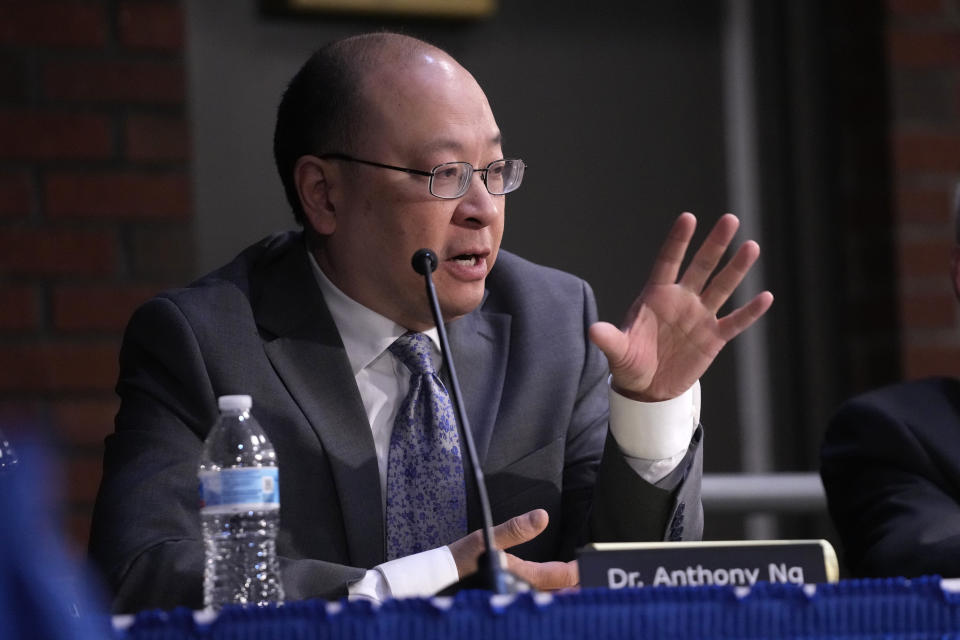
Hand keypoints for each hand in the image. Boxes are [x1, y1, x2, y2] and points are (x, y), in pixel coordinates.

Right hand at [447, 509, 578, 590]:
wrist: (439, 578)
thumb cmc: (462, 559)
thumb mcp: (487, 537)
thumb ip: (516, 528)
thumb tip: (542, 517)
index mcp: (522, 576)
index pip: (560, 576)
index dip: (579, 572)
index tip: (590, 566)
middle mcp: (522, 591)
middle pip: (558, 593)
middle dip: (575, 587)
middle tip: (591, 580)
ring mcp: (514, 597)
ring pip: (547, 598)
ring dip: (562, 592)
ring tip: (576, 586)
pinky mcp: (507, 598)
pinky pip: (534, 600)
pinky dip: (547, 596)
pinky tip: (550, 592)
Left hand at [589, 212, 772, 400]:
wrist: (647, 389)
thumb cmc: (629, 363)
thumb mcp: (618, 352)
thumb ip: (609, 340)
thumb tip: (592, 331)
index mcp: (656, 296)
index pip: (668, 262)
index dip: (678, 241)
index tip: (688, 218)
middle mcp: (681, 300)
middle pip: (701, 267)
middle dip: (715, 244)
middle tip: (730, 219)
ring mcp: (699, 317)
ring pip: (721, 288)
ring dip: (737, 269)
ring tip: (751, 247)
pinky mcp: (713, 338)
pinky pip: (735, 322)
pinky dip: (750, 312)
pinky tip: (766, 296)